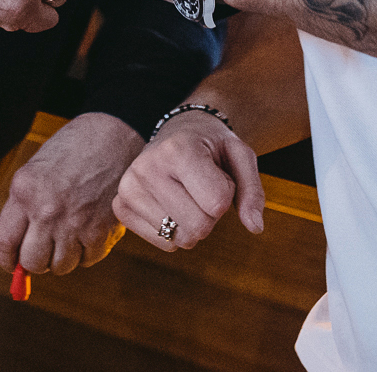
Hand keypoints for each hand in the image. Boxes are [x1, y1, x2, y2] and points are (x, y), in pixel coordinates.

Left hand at [0, 113, 140, 275]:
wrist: (114, 136)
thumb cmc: (70, 152)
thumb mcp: (34, 174)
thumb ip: (14, 214)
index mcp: (25, 192)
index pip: (5, 243)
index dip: (6, 259)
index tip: (12, 263)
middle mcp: (47, 210)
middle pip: (33, 261)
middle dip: (35, 262)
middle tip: (43, 250)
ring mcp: (75, 222)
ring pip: (61, 267)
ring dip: (63, 259)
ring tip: (67, 238)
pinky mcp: (102, 230)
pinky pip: (88, 260)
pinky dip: (87, 254)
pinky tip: (87, 233)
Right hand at [113, 109, 264, 252]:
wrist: (178, 133)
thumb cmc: (213, 147)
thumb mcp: (241, 157)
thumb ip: (252, 191)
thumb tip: (255, 227)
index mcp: (177, 149)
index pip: (217, 204)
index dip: (227, 194)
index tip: (218, 174)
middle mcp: (147, 167)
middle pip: (199, 227)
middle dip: (211, 214)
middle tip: (202, 187)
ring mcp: (128, 187)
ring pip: (181, 239)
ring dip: (193, 222)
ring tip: (187, 193)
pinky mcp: (121, 207)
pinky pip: (164, 243)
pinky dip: (176, 231)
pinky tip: (171, 204)